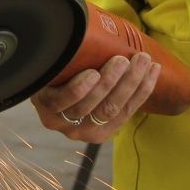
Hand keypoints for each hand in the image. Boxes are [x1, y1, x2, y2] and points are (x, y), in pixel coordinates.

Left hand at [31, 53, 158, 142]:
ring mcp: (60, 120)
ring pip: (89, 106)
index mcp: (99, 131)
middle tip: (141, 58)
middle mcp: (80, 131)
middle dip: (130, 82)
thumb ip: (116, 86)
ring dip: (109, 82)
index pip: (126, 112)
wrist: (36, 76)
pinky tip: (91, 73)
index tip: (154, 67)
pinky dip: (80, 88)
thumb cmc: (73, 80)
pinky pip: (63, 100)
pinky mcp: (42, 105)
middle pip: (110, 109)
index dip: (142, 90)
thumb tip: (149, 63)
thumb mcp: (97, 89)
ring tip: (120, 60)